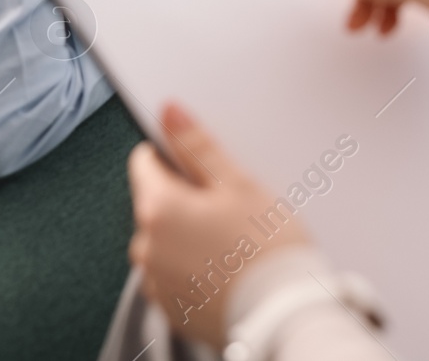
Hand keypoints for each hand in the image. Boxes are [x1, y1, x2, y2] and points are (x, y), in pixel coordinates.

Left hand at [128, 104, 310, 349]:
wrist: (284, 317)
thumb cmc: (266, 248)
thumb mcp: (237, 184)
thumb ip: (197, 146)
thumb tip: (168, 111)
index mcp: (157, 208)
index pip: (144, 162)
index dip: (173, 156)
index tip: (203, 165)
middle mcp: (145, 247)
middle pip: (156, 202)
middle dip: (186, 198)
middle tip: (230, 207)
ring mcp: (155, 281)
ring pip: (165, 238)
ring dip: (188, 233)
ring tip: (233, 241)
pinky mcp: (171, 308)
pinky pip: (174, 272)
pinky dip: (193, 265)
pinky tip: (228, 268)